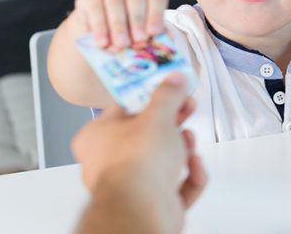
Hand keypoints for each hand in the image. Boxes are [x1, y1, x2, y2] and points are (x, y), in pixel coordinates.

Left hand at [72, 74, 205, 233]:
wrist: (142, 209)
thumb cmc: (135, 165)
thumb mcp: (157, 116)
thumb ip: (168, 95)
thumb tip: (173, 81)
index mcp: (96, 137)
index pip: (124, 108)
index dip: (150, 96)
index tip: (169, 89)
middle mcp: (107, 163)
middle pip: (145, 135)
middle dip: (172, 124)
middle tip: (186, 110)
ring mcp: (129, 185)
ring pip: (161, 161)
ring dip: (182, 150)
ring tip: (189, 142)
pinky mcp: (150, 204)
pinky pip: (175, 185)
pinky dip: (189, 176)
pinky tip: (194, 167)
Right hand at [73, 0, 168, 49]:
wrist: (101, 23)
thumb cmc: (131, 26)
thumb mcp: (143, 27)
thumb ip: (146, 34)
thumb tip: (144, 43)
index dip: (156, 14)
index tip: (154, 32)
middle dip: (137, 19)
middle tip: (138, 40)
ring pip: (114, 0)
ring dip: (118, 24)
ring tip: (121, 44)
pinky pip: (95, 7)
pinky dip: (99, 26)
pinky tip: (103, 41)